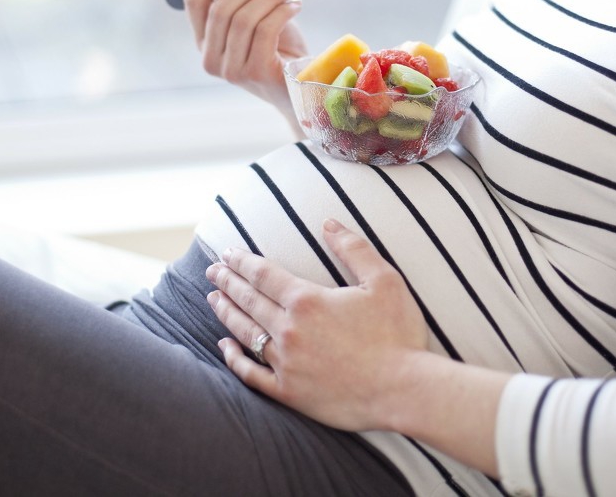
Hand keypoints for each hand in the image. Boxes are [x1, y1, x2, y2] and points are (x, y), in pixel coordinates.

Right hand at [183, 0, 307, 116]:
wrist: (303, 86)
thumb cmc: (278, 49)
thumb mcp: (254, 15)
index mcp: (204, 42)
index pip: (194, 2)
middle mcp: (210, 59)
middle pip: (219, 8)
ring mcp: (230, 70)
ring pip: (243, 18)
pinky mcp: (255, 73)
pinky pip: (264, 30)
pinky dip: (282, 11)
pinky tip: (296, 5)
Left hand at [205, 219, 429, 432]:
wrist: (404, 390)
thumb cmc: (398, 334)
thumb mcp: (384, 280)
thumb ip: (354, 248)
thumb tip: (328, 224)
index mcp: (306, 300)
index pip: (263, 274)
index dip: (242, 261)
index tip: (227, 253)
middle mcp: (288, 330)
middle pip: (248, 300)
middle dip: (227, 282)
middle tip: (212, 270)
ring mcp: (285, 363)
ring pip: (244, 333)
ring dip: (226, 313)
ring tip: (213, 299)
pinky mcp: (289, 392)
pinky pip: (251, 374)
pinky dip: (233, 358)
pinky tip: (224, 346)